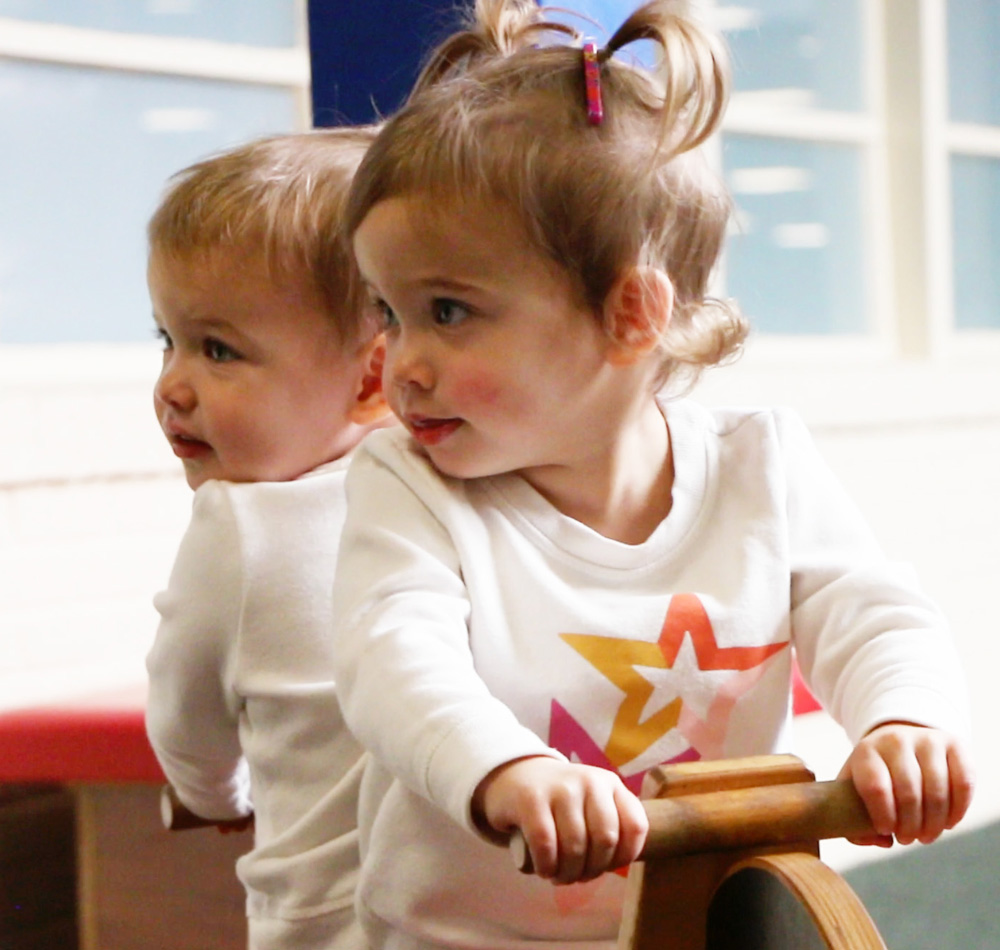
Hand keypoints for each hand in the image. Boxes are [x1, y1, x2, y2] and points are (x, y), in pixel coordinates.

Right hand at [472, 756, 647, 883]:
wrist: (517, 775)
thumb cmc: (561, 802)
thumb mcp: (592, 803)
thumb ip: (611, 825)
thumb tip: (620, 863)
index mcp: (610, 783)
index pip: (635, 826)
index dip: (625, 857)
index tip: (607, 866)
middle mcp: (590, 781)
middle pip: (606, 840)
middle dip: (593, 870)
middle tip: (578, 876)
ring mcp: (560, 787)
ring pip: (575, 847)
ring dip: (568, 874)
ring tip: (560, 876)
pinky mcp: (531, 798)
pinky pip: (546, 844)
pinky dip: (547, 866)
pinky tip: (544, 869)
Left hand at [838, 722, 974, 846]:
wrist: (899, 741)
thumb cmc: (876, 772)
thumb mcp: (855, 787)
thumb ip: (854, 817)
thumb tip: (883, 840)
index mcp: (867, 751)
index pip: (875, 787)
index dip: (883, 816)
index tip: (886, 830)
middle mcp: (897, 741)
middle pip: (909, 794)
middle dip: (910, 827)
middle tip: (907, 839)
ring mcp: (927, 740)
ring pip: (937, 792)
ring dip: (933, 824)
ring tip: (926, 836)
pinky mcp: (955, 745)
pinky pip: (964, 783)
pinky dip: (958, 811)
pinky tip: (947, 823)